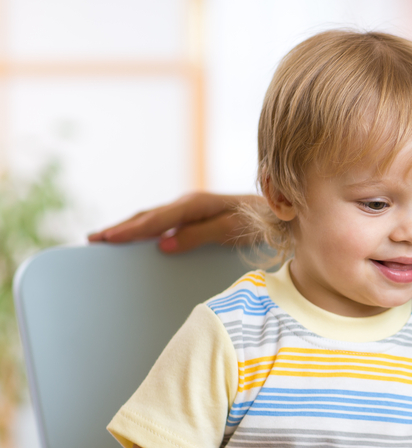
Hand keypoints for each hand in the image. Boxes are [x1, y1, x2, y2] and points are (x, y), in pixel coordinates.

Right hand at [88, 192, 264, 252]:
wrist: (282, 211)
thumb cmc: (260, 221)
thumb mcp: (232, 230)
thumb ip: (199, 235)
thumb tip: (164, 244)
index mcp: (195, 205)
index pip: (155, 220)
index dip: (129, 231)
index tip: (106, 240)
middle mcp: (190, 203)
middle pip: (148, 217)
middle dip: (120, 228)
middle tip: (93, 240)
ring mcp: (192, 209)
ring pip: (153, 218)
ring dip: (129, 227)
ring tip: (104, 238)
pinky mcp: (197, 217)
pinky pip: (164, 223)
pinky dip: (145, 229)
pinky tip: (137, 239)